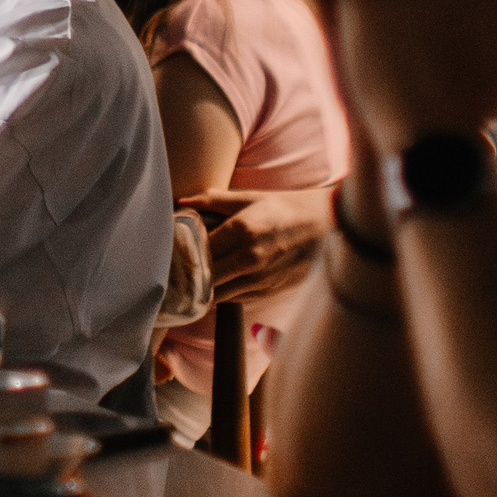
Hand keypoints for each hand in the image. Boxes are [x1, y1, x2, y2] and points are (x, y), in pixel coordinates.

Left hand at [181, 186, 331, 298]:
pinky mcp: (269, 291)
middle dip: (187, 277)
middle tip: (173, 273)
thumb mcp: (251, 198)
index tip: (169, 254)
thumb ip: (214, 201)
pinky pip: (235, 299)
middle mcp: (250, 257)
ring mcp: (261, 278)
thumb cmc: (285, 208)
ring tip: (187, 284)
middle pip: (205, 278)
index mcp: (243, 230)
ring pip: (218, 294)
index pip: (199, 251)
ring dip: (202, 291)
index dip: (181, 254)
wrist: (327, 228)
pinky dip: (222, 295)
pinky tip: (214, 287)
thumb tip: (182, 202)